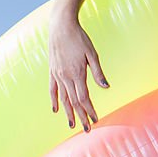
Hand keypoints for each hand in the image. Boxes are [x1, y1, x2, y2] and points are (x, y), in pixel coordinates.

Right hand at [48, 16, 109, 131]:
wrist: (60, 27)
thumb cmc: (79, 38)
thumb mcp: (92, 53)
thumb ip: (98, 72)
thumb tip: (106, 86)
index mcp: (77, 73)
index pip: (84, 98)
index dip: (90, 110)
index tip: (95, 119)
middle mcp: (65, 77)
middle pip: (74, 102)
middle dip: (81, 116)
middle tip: (86, 129)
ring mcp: (57, 75)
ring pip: (63, 99)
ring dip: (68, 113)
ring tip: (72, 124)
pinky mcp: (52, 71)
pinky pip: (52, 90)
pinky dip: (54, 100)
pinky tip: (56, 109)